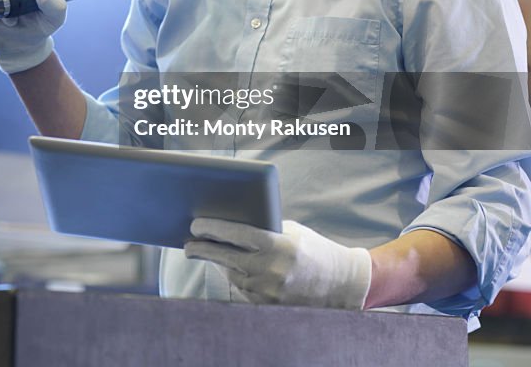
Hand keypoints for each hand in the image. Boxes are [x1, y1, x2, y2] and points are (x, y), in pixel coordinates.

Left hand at [183, 218, 371, 308]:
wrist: (342, 284)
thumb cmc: (313, 250)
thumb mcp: (290, 231)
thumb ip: (262, 229)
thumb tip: (228, 224)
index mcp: (277, 245)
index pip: (235, 234)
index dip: (211, 229)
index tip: (195, 225)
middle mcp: (271, 270)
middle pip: (225, 257)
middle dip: (202, 249)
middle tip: (188, 244)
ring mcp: (269, 291)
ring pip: (231, 275)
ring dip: (216, 263)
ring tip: (203, 253)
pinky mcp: (269, 305)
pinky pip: (242, 289)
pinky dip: (233, 277)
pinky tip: (226, 268)